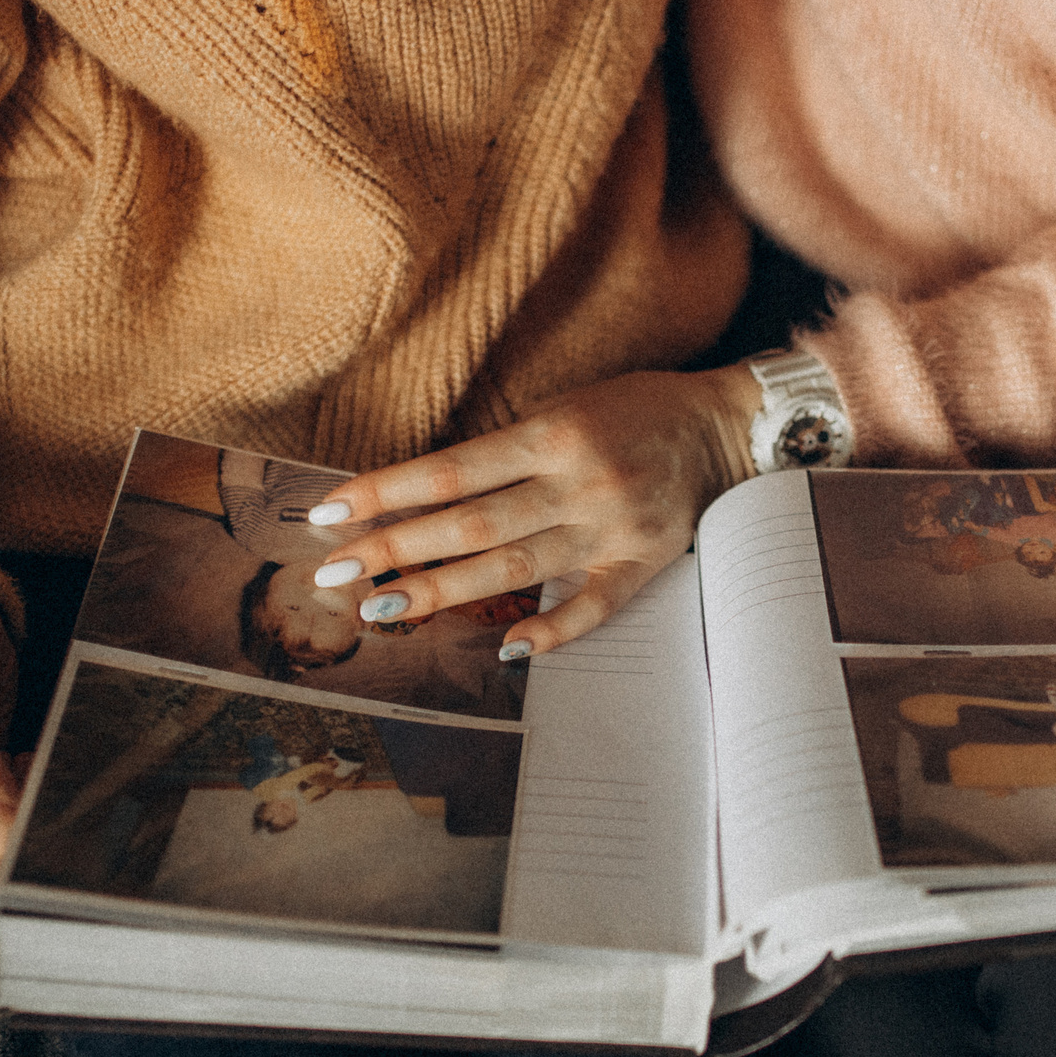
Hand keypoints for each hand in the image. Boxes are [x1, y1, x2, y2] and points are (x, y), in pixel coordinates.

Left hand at [306, 365, 762, 654]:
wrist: (727, 426)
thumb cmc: (634, 408)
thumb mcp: (565, 405)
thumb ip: (505, 450)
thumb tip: (422, 494)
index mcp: (553, 434)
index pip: (449, 470)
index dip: (384, 493)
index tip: (327, 514)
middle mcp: (578, 482)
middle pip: (471, 524)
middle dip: (396, 550)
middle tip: (336, 575)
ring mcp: (612, 527)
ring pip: (516, 569)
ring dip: (445, 591)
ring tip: (385, 609)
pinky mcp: (644, 563)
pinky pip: (595, 607)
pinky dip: (552, 631)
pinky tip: (505, 651)